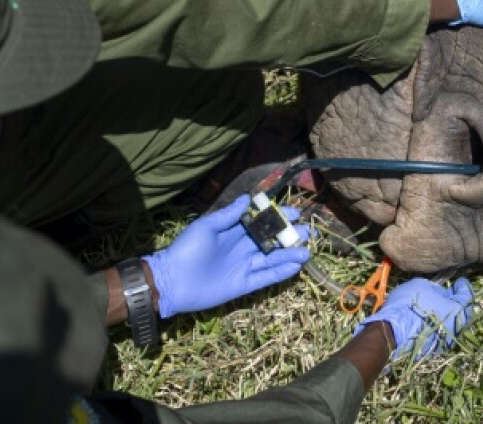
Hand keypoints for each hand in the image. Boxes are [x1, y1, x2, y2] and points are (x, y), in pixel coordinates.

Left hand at [143, 195, 309, 318]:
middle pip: (273, 240)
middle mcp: (243, 248)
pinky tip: (295, 267)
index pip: (262, 222)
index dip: (279, 217)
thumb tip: (247, 198)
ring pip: (273, 259)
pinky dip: (281, 272)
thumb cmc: (186, 250)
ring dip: (290, 255)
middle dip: (291, 236)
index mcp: (235, 231)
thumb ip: (228, 215)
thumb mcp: (206, 227)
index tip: (295, 212)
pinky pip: (266, 277)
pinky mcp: (244, 284)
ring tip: (307, 251)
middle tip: (310, 232)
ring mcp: (245, 266)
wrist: (172, 281)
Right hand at [355, 278, 473, 361]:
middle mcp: (456, 328)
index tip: (459, 282)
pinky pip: (440, 333)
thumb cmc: (408, 305)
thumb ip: (437, 288)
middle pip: (461, 312)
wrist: (390, 332)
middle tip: (449, 292)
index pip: (467, 296)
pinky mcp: (434, 349)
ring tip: (438, 304)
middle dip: (456, 301)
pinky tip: (429, 318)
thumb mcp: (423, 285)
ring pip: (451, 324)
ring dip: (447, 313)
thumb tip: (442, 292)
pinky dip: (438, 324)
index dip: (463, 286)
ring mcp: (445, 341)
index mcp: (457, 311)